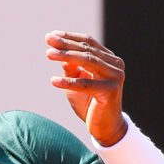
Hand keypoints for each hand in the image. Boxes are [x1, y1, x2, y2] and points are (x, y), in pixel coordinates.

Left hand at [46, 31, 127, 145]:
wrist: (105, 127)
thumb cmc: (89, 103)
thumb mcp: (77, 81)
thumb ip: (71, 68)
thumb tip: (59, 54)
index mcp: (109, 59)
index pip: (88, 43)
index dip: (69, 37)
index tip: (51, 35)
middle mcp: (115, 65)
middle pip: (87, 50)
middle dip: (65, 44)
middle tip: (48, 40)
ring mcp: (115, 77)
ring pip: (88, 62)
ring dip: (66, 57)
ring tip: (48, 54)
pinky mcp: (110, 92)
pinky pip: (85, 85)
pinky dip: (68, 82)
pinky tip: (53, 81)